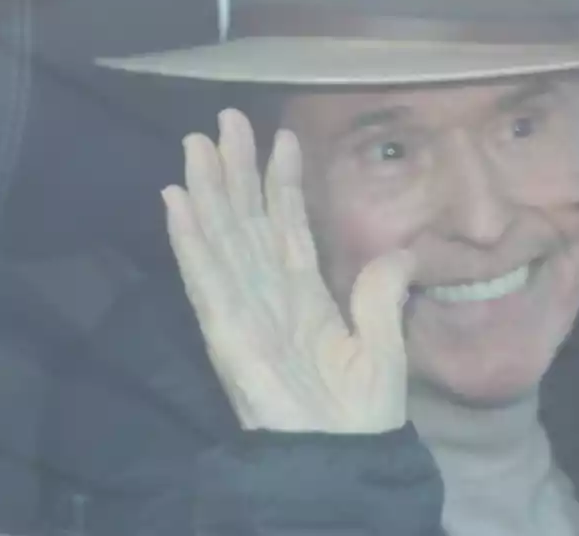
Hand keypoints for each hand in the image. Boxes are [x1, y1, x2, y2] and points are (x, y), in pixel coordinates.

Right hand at [161, 109, 416, 433]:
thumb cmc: (359, 412)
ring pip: (221, 237)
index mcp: (304, 296)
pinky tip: (175, 201)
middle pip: (246, 221)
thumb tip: (402, 252)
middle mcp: (267, 294)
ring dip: (207, 190)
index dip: (282, 183)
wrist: (342, 457)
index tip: (283, 137)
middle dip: (235, 171)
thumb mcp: (383, 346)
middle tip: (225, 120)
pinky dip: (189, 239)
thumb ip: (382, 297)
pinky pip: (205, 278)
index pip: (288, 227)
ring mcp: (242, 309)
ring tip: (197, 143)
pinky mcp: (226, 331)